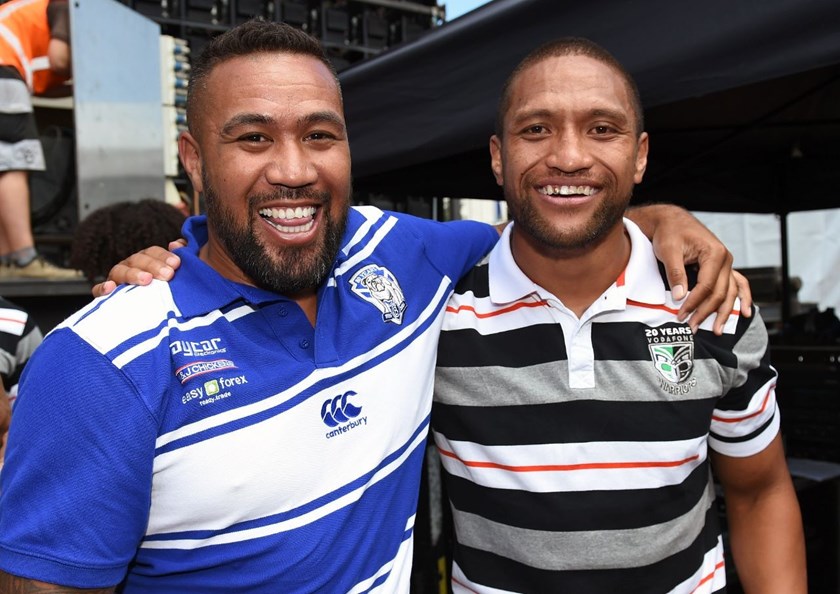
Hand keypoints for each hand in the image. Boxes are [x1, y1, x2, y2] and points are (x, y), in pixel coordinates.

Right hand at [91, 240, 184, 296]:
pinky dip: (102, 288)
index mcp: (146, 260)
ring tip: (147, 280)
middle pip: (138, 260)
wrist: (151, 320)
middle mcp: (130, 267)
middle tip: (168, 275)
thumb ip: (182, 256)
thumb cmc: (166, 291)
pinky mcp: (105, 296)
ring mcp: (116, 280)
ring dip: (133, 274)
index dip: (164, 256)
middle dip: (153, 265)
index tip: (177, 264)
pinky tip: (110, 288)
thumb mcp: (176, 275)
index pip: (152, 252)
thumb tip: (177, 244)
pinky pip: (98, 290)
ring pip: (120, 271)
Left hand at [628, 204, 750, 333]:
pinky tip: (745, 312)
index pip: (707, 286)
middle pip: (720, 292)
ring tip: (717, 330)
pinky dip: (742, 298)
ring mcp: (726, 263)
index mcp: (714, 253)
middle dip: (706, 312)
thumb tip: (681, 296)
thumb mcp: (668, 250)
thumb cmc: (670, 233)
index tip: (681, 315)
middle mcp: (725, 259)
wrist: (672, 221)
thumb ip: (676, 273)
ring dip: (724, 312)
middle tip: (693, 327)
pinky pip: (736, 284)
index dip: (694, 303)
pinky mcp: (722, 267)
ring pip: (730, 292)